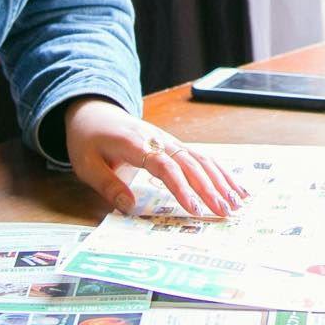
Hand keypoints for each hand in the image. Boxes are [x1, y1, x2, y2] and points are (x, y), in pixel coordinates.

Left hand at [63, 96, 245, 217]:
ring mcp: (169, 141)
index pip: (165, 166)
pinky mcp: (174, 145)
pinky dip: (220, 172)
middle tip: (226, 212)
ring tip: (238, 202)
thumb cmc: (88, 139)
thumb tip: (129, 207)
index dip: (182, 188)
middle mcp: (158, 140)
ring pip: (201, 159)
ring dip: (221, 180)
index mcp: (136, 144)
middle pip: (190, 164)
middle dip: (211, 189)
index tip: (195, 209)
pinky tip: (234, 186)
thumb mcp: (86, 164)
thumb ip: (108, 185)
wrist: (93, 111)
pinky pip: (201, 157)